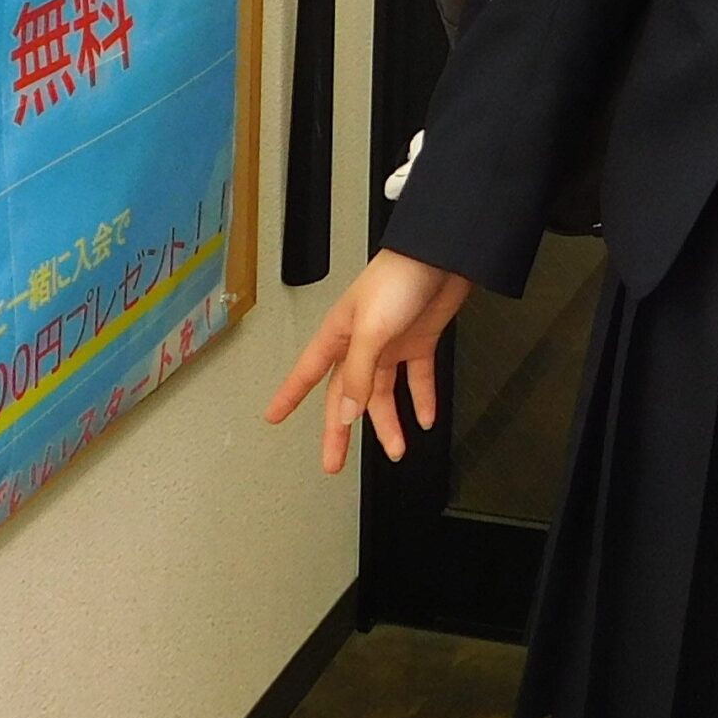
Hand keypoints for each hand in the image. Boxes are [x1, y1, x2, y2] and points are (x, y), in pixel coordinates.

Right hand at [264, 249, 470, 472]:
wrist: (444, 256)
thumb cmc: (400, 276)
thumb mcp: (371, 328)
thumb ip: (358, 373)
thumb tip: (346, 412)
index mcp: (340, 335)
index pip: (308, 374)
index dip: (289, 396)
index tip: (274, 417)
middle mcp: (363, 343)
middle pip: (345, 395)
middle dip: (340, 430)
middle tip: (333, 461)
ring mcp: (391, 343)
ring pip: (384, 393)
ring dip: (389, 422)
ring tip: (395, 449)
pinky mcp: (420, 340)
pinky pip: (418, 377)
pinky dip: (422, 399)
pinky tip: (426, 417)